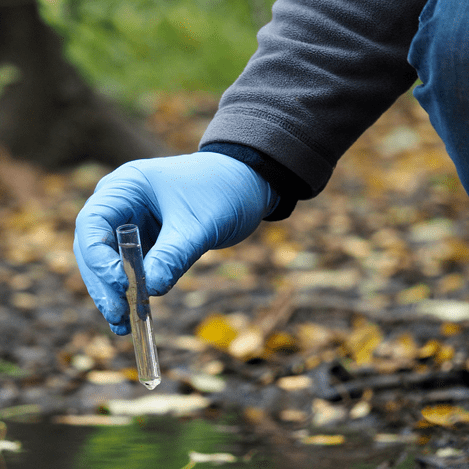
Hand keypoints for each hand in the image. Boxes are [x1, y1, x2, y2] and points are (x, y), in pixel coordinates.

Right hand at [74, 152, 277, 334]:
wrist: (246, 185)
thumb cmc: (222, 191)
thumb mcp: (199, 224)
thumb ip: (174, 255)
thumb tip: (151, 291)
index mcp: (126, 186)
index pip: (93, 222)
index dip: (99, 256)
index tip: (120, 284)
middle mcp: (122, 205)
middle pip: (95, 247)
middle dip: (104, 282)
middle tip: (118, 314)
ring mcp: (133, 225)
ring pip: (110, 263)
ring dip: (115, 293)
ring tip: (123, 325)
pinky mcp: (148, 243)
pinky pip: (132, 270)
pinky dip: (133, 291)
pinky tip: (134, 316)